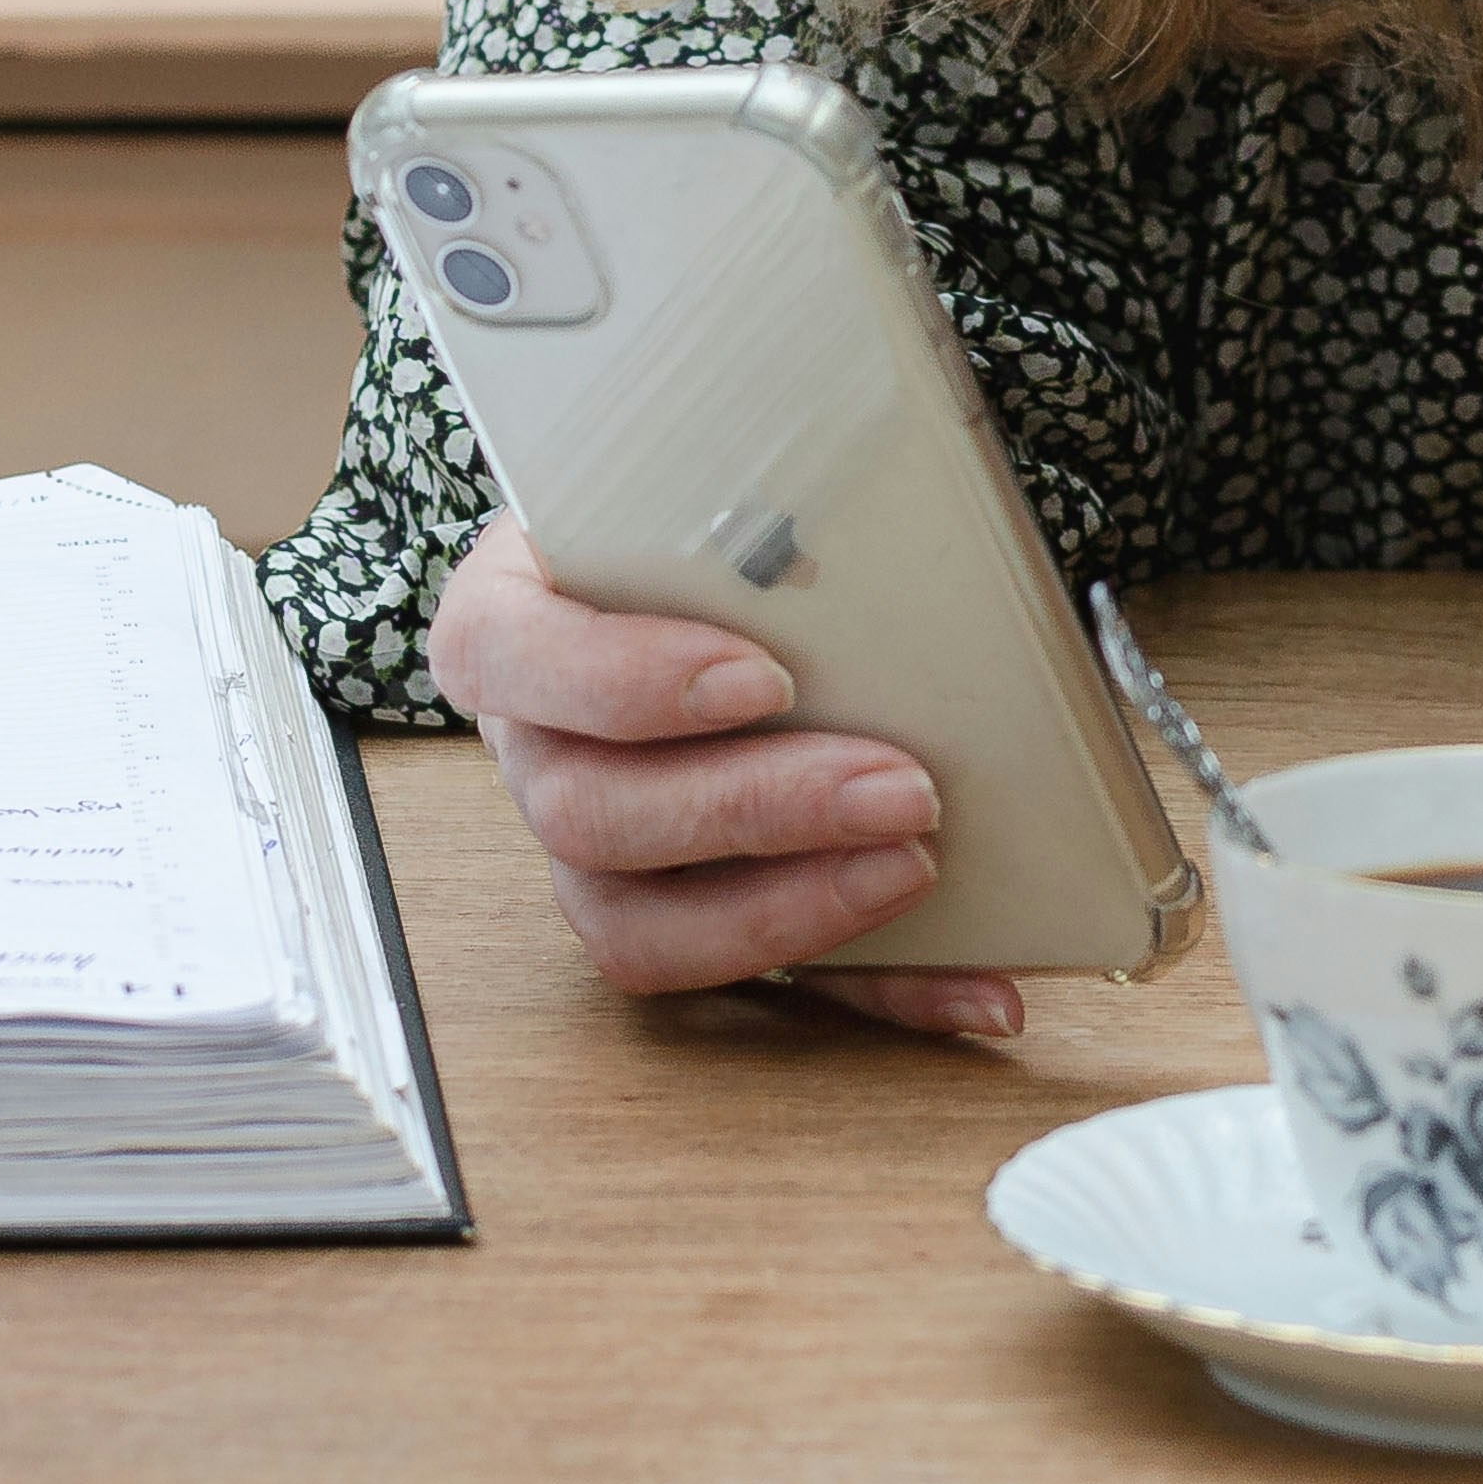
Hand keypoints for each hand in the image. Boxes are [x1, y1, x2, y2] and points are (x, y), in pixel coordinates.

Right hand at [425, 511, 1024, 1037]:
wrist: (674, 571)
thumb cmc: (674, 529)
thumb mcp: (676, 492)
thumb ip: (735, 527)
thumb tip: (879, 539)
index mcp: (505, 626)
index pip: (510, 658)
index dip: (626, 683)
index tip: (761, 676)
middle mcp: (530, 752)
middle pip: (588, 814)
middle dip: (755, 807)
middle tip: (896, 784)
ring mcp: (587, 854)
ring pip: (636, 928)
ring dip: (792, 909)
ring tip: (914, 864)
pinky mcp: (680, 924)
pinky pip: (761, 991)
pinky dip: (878, 990)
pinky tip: (977, 986)